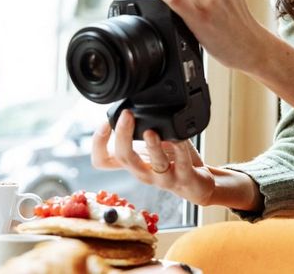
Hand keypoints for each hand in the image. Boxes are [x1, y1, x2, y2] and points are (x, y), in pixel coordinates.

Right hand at [90, 111, 216, 205]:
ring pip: (155, 164)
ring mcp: (163, 178)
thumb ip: (136, 132)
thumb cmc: (170, 162)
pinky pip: (181, 164)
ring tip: (151, 132)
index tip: (105, 122)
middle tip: (127, 114)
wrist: (196, 185)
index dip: (98, 143)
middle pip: (125, 159)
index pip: (102, 160)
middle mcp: (144, 172)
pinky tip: (178, 138)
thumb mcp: (147, 147)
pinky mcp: (184, 178)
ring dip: (152, 146)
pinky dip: (180, 149)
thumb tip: (125, 108)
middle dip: (123, 136)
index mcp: (132, 163)